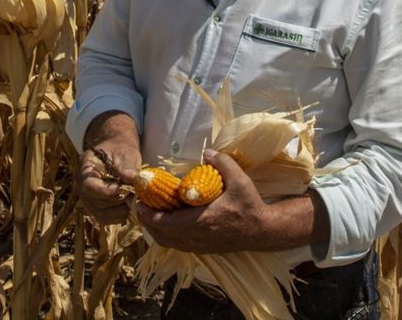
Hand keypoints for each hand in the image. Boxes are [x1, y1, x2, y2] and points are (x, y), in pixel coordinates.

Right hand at [77, 113, 140, 223]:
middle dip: (117, 200)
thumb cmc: (121, 151)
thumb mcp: (125, 153)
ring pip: (101, 214)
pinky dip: (119, 216)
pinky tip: (128, 205)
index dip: (107, 191)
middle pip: (95, 203)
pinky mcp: (95, 208)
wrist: (118, 154)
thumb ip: (127, 165)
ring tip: (132, 198)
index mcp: (85, 169)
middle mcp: (81, 186)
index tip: (124, 189)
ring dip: (120, 210)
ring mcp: (87, 199)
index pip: (89, 186)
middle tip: (134, 194)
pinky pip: (105, 219)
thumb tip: (131, 178)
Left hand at [137, 150, 315, 253]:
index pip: (166, 223)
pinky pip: (177, 245)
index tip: (138, 204)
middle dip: (147, 222)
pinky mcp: (203, 248)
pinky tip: (168, 222)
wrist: (263, 231)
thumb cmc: (250, 205)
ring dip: (156, 230)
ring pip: (168, 243)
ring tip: (151, 213)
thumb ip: (222, 163)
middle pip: (161, 236)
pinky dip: (167, 236)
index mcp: (201, 221)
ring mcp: (199, 245)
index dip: (148, 215)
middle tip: (141, 206)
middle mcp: (197, 237)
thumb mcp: (240, 180)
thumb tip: (206, 152)